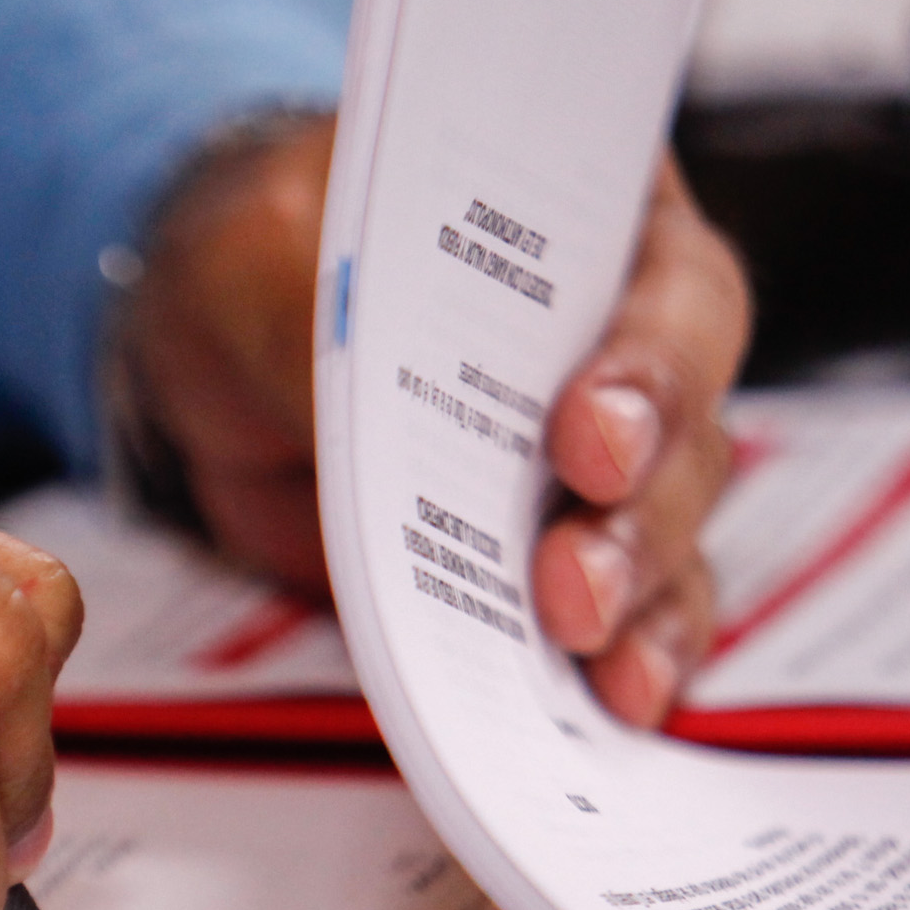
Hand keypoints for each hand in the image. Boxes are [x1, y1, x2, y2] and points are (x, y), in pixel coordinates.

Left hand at [126, 118, 750, 724]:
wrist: (222, 349)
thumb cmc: (267, 256)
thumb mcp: (262, 251)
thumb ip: (320, 317)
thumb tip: (358, 413)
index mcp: (591, 209)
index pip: (663, 282)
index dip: (646, 362)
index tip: (585, 434)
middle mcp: (630, 324)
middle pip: (687, 421)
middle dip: (636, 506)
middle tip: (573, 581)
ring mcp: (611, 449)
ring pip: (670, 524)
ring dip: (633, 591)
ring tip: (584, 645)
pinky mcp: (568, 548)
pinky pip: (636, 612)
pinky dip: (630, 656)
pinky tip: (614, 700)